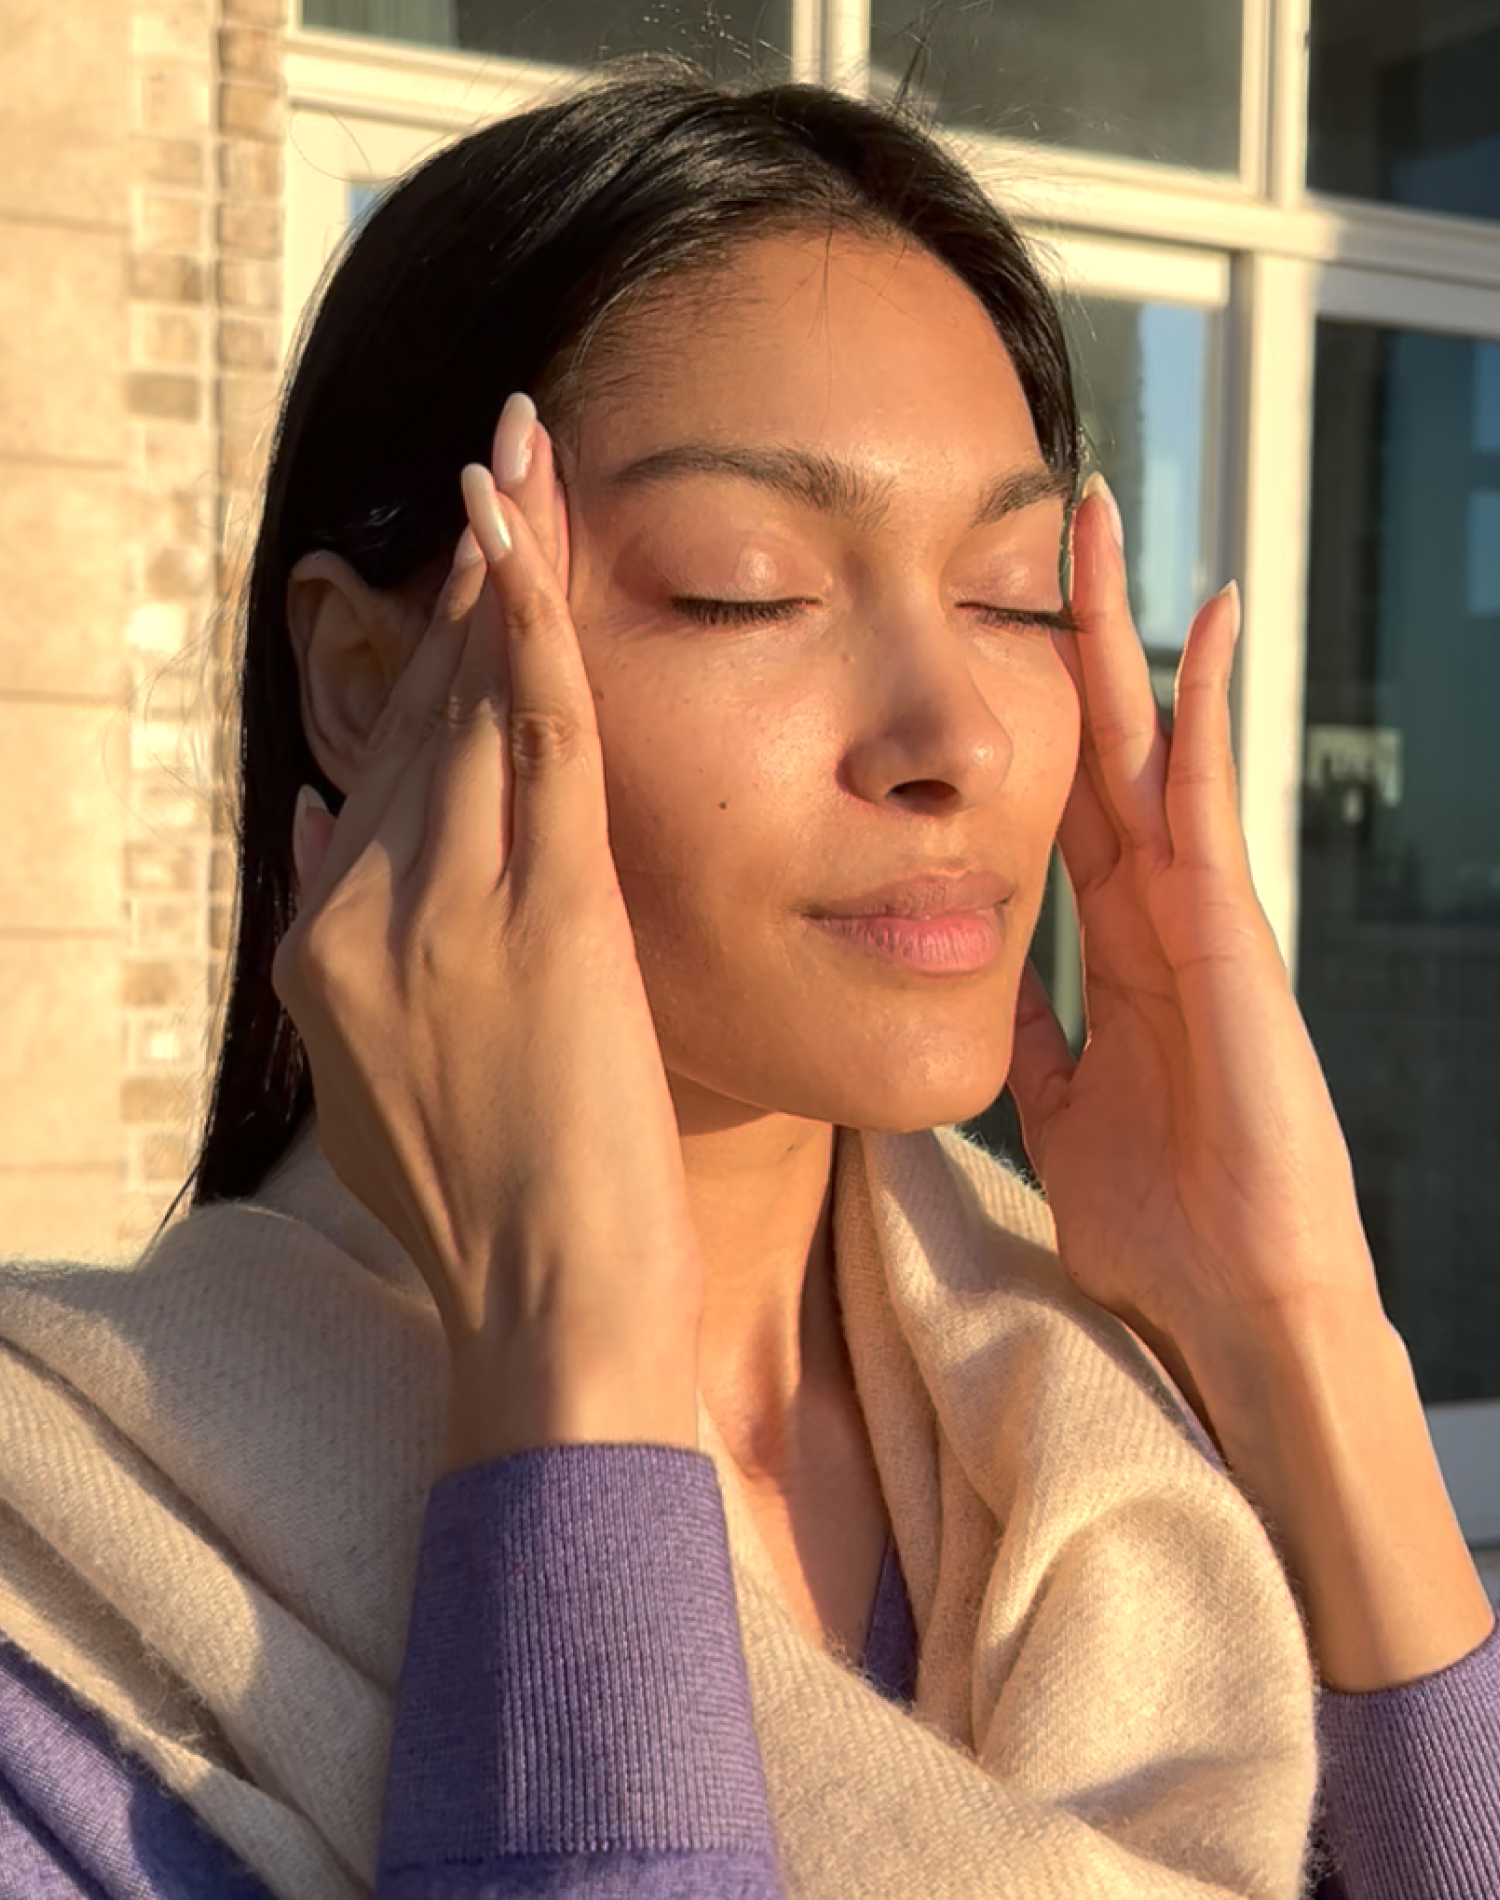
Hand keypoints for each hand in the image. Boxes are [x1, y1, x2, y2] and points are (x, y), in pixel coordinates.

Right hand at [273, 396, 701, 1468]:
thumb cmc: (484, 1212)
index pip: (377, 765)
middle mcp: (365, 911)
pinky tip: (533, 536)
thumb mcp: (370, 1073)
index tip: (462, 564)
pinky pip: (540, 743)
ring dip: (501, 567)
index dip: (425, 654)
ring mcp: (447, 912)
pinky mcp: (546, 921)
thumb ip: (336, 940)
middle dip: (463, 579)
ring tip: (522, 453)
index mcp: (323, 946)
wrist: (548, 1309)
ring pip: (475, 706)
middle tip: (501, 457)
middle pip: (420, 713)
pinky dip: (537, 631)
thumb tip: (316, 814)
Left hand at [1008, 481, 1378, 1372]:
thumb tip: (976, 978)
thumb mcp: (1057, 1106)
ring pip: (1151, 744)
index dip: (1022, 724)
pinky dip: (1206, 705)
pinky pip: (1210, 795)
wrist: (1230, 1298)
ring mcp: (1198, 911)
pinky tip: (1197, 619)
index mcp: (1112, 951)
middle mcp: (1155, 912)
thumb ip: (1028, 1033)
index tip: (980, 645)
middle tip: (1037, 530)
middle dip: (1067, 641)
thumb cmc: (1160, 1219)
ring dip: (1120, 637)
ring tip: (1095, 528)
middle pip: (1098, 748)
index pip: (1057, 808)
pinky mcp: (1232, 928)